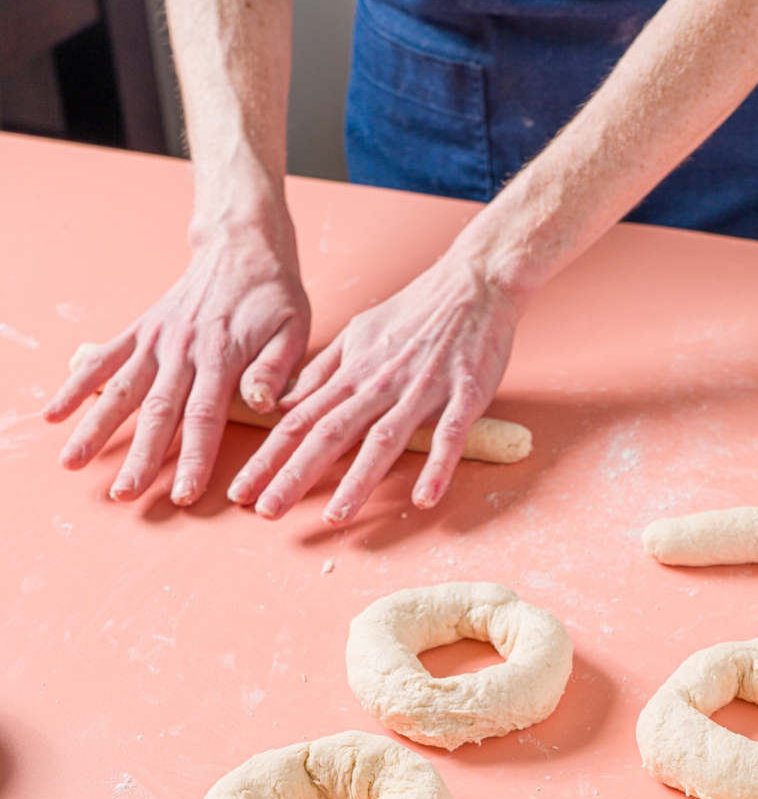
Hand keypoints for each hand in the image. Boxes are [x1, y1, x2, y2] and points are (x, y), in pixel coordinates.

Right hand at [43, 221, 309, 505]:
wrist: (242, 247)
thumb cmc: (274, 296)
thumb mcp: (292, 329)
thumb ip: (275, 369)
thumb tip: (261, 403)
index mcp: (222, 356)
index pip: (205, 417)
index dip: (194, 458)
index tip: (183, 494)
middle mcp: (182, 350)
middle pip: (157, 413)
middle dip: (138, 457)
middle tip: (124, 495)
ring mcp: (156, 341)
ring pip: (120, 389)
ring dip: (94, 427)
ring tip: (72, 464)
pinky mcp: (140, 332)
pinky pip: (103, 359)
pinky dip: (75, 384)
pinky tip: (53, 414)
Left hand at [226, 248, 523, 524]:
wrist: (475, 280)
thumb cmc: (417, 311)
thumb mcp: (358, 332)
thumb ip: (323, 372)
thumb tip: (283, 404)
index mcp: (353, 373)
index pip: (299, 421)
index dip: (268, 457)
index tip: (242, 490)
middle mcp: (380, 384)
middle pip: (329, 434)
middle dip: (295, 475)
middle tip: (266, 511)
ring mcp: (423, 390)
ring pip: (384, 439)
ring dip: (358, 480)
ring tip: (334, 518)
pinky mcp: (466, 394)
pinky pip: (450, 435)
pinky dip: (437, 466)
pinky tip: (424, 498)